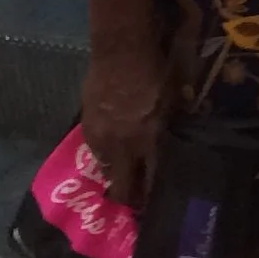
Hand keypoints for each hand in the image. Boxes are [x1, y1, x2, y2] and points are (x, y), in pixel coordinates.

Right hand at [81, 45, 170, 209]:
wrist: (120, 49)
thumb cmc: (154, 69)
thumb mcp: (172, 99)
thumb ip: (167, 125)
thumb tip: (167, 142)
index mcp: (148, 140)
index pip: (150, 181)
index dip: (150, 197)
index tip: (152, 208)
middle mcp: (123, 146)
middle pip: (122, 186)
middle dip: (128, 197)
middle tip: (133, 203)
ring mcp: (102, 138)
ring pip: (107, 169)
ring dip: (115, 173)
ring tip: (122, 174)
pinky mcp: (86, 126)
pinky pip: (96, 151)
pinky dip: (104, 154)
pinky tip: (110, 149)